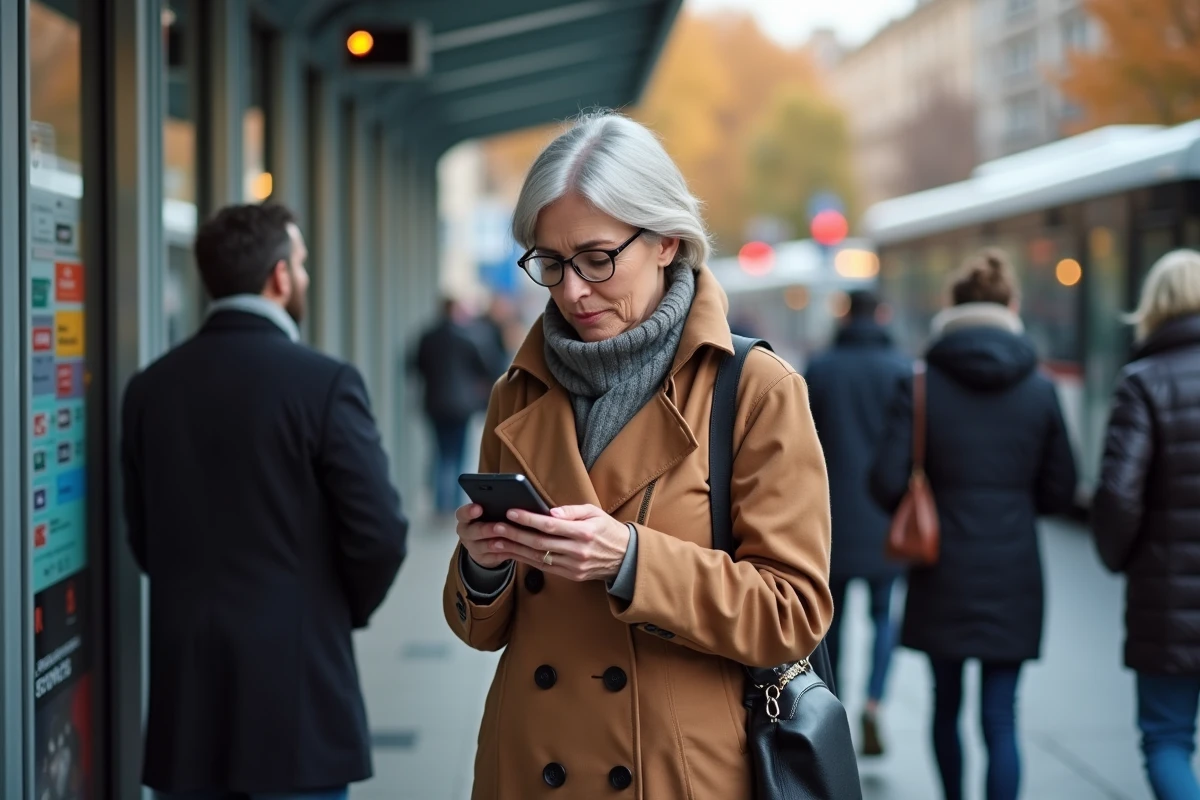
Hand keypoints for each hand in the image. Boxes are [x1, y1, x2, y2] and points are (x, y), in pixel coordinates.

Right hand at [454, 504, 511, 569]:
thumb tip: (508, 500)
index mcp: (465, 519)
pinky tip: (513, 550)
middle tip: (497, 527)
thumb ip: (493, 508)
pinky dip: (502, 553)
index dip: (469, 512)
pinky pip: (492, 557)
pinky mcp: (482, 558)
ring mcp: (472, 547)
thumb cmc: (490, 520)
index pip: (462, 514)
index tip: (479, 508)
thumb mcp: (489, 513)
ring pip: (481, 547)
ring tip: (505, 541)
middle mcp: (466, 533)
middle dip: (486, 530)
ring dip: (493, 544)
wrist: (487, 542)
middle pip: (472, 532)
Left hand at [488, 504, 630, 582]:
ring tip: (496, 541)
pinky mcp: (572, 576)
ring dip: (516, 549)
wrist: (625, 557)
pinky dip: (527, 560)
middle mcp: (578, 551)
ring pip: (539, 557)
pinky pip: (545, 567)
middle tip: (495, 527)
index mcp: (585, 532)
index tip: (511, 512)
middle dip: (515, 535)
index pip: (551, 525)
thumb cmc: (607, 529)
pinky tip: (513, 552)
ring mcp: (574, 566)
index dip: (528, 519)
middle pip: (540, 543)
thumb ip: (571, 511)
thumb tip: (549, 512)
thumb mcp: (594, 512)